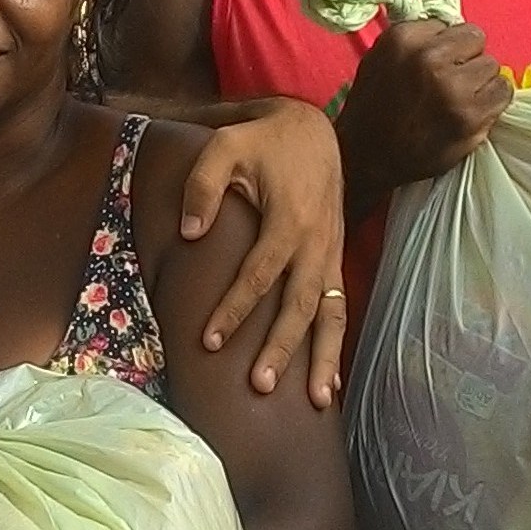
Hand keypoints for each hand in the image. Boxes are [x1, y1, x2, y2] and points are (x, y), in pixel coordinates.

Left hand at [178, 98, 345, 401]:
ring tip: (319, 400)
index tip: (210, 342)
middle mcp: (317, 243)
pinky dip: (337, 344)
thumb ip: (204, 185)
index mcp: (289, 218)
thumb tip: (189, 234)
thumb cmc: (262, 141)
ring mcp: (330, 254)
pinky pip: (341, 307)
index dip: (235, 309)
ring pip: (331, 314)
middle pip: (300, 306)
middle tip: (261, 387)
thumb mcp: (225, 146)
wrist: (312, 129)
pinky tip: (332, 380)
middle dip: (282, 348)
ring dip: (324, 358)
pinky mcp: (335, 259)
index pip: (259, 274)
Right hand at [334, 0, 511, 216]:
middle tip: (445, 84)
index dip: (447, 46)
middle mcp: (430, 61)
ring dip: (480, 83)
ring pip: (494, 68)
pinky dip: (491, 104)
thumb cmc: (374, 102)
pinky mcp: (470, 121)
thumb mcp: (385, 52)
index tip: (431, 66)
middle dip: (466, 61)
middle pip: (478, 42)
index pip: (455, 24)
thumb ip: (423, 18)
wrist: (364, 156)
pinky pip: (503, 94)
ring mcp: (452, 92)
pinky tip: (468, 112)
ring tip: (456, 100)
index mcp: (405, 38)